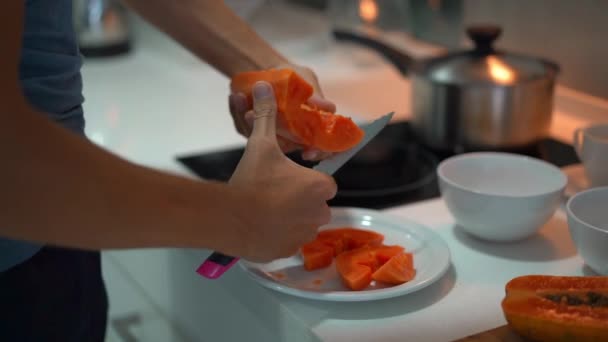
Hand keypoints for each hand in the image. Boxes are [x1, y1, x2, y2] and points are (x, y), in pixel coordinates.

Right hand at [227, 81, 336, 261]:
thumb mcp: (261, 144)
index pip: (324, 181)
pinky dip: (276, 235)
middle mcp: (319, 213)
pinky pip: (286, 240)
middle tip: (272, 193)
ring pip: (302, 224)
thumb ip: (267, 116)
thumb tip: (265, 85)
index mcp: (320, 186)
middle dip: (298, 200)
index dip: (306, 180)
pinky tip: (258, 227)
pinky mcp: (287, 251)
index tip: (287, 178)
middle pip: (315, 204)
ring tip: (263, 210)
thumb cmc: (252, 180)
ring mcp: (304, 235)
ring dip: (288, 218)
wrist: (230, 218)